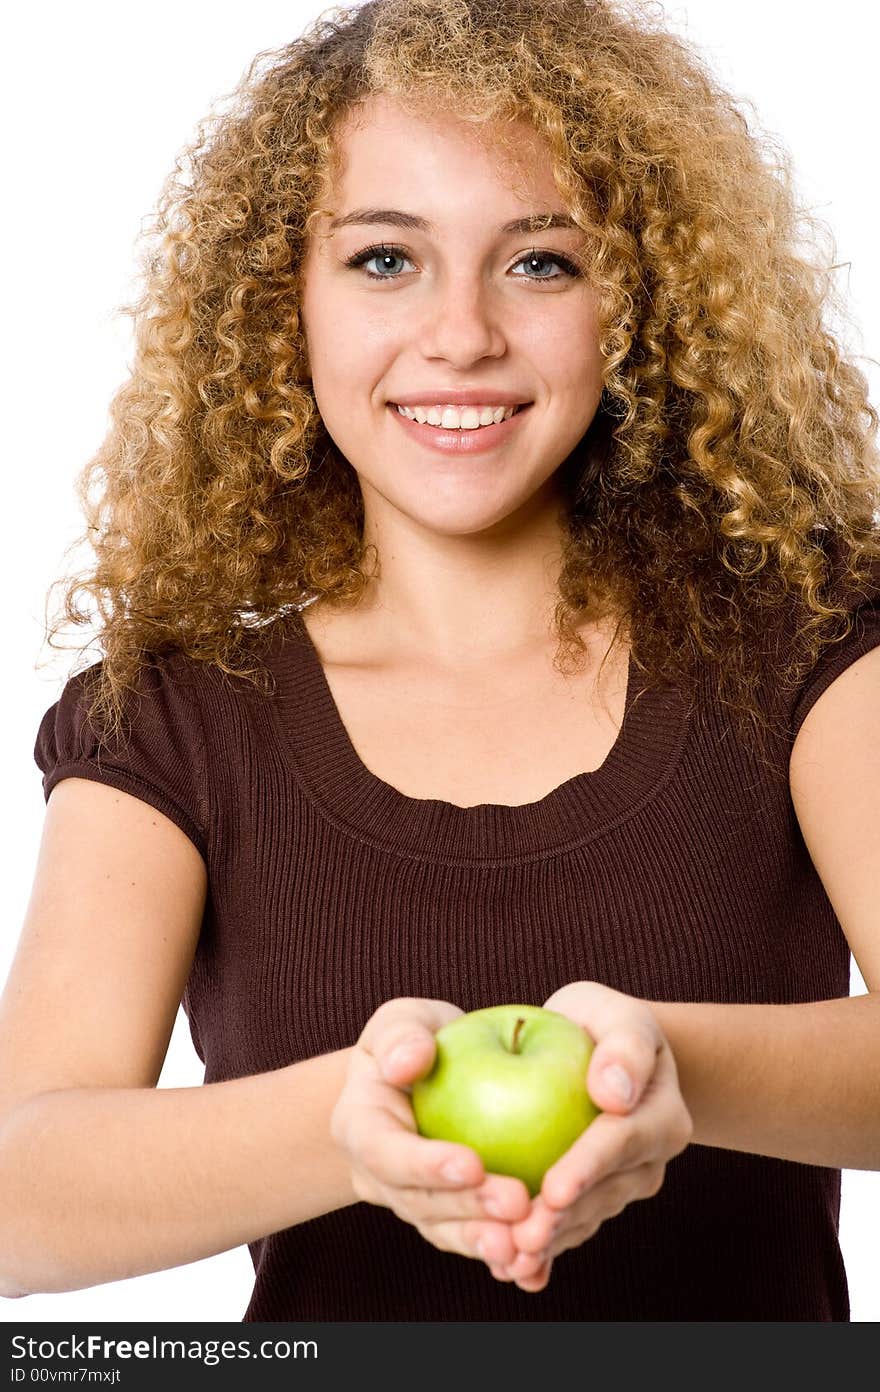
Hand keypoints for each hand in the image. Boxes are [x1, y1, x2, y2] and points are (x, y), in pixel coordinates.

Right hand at [330, 997, 532, 1271]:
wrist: (419, 1078)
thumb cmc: (413, 1040)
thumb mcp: (403, 1021)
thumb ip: (403, 1034)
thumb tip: (409, 1061)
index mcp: (359, 1125)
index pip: (386, 1151)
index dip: (425, 1164)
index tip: (473, 1164)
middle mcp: (377, 1175)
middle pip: (418, 1201)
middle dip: (467, 1207)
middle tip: (517, 1203)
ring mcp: (410, 1201)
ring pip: (444, 1230)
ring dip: (484, 1239)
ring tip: (526, 1242)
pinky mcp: (444, 1218)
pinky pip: (469, 1239)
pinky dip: (500, 1253)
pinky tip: (535, 1263)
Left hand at [491, 982, 693, 1291]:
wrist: (601, 1050)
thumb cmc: (601, 1022)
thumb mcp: (615, 1013)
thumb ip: (624, 1046)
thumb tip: (616, 1092)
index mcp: (661, 1115)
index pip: (621, 1142)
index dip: (587, 1167)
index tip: (554, 1189)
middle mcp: (649, 1159)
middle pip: (604, 1193)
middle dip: (564, 1219)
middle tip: (523, 1238)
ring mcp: (624, 1185)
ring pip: (586, 1219)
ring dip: (550, 1241)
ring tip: (510, 1260)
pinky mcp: (596, 1201)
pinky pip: (571, 1228)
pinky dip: (544, 1253)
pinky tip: (512, 1273)